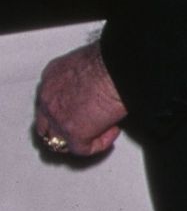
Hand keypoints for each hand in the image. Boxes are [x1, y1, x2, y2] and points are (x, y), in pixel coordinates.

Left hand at [34, 42, 126, 157]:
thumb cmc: (109, 61)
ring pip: (59, 140)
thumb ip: (83, 79)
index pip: (49, 100)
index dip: (64, 108)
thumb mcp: (86, 63)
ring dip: (79, 138)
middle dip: (63, 128)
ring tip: (100, 131)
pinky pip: (82, 149)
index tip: (80, 110)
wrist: (115, 68)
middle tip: (85, 128)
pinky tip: (112, 132)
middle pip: (46, 123)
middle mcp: (48, 97)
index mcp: (51, 76)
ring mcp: (57, 117)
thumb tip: (94, 87)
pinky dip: (99, 144)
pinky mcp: (73, 133)